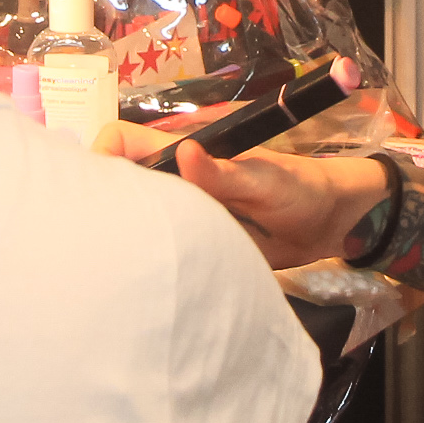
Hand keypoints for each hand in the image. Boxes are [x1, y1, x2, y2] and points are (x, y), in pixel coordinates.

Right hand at [96, 75, 386, 267]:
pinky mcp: (193, 243)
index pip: (122, 141)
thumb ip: (225, 173)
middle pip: (119, 183)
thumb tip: (185, 153)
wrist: (329, 227)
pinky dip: (147, 259)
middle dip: (104, 205)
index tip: (94, 191)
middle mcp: (175, 183)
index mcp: (183, 157)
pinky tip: (142, 281)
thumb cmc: (300, 190)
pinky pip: (160, 248)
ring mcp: (182, 214)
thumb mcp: (264, 182)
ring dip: (123, 236)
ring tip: (113, 264)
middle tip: (95, 241)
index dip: (100, 156)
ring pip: (135, 218)